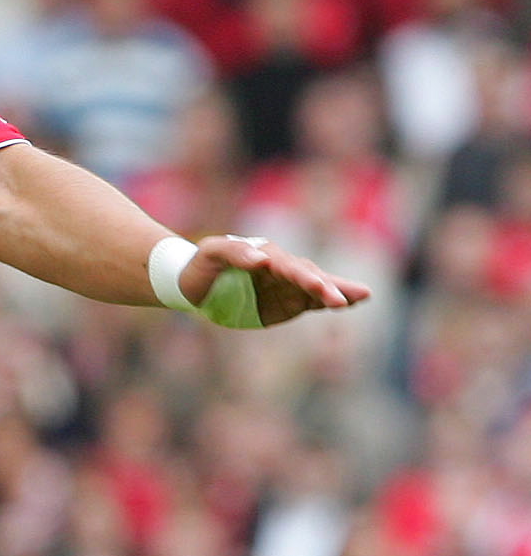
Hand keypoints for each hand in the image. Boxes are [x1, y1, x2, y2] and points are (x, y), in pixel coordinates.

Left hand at [181, 234, 369, 326]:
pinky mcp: (288, 302)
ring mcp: (288, 285)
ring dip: (339, 292)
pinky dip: (330, 301)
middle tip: (352, 298)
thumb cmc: (202, 265)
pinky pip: (313, 301)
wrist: (194, 285)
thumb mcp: (210, 253)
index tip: (320, 288)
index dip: (306, 279)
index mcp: (267, 256)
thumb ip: (234, 252)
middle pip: (312, 277)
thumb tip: (262, 259)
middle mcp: (283, 268)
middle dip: (331, 288)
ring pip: (319, 287)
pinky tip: (351, 303)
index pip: (291, 268)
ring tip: (362, 296)